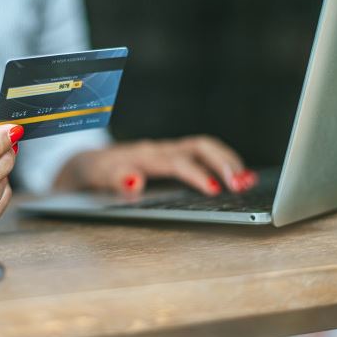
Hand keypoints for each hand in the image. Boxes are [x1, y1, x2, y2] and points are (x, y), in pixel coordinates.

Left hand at [54, 135, 256, 195]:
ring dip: (228, 162)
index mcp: (144, 155)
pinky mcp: (173, 158)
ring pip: (204, 148)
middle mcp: (160, 150)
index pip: (176, 162)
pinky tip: (239, 177)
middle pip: (198, 146)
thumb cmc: (95, 173)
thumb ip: (115, 179)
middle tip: (242, 183)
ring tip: (249, 181)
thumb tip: (135, 181)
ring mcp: (168, 152)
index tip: (214, 189)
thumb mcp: (97, 178)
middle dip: (223, 162)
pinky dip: (223, 163)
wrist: (87, 164)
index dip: (196, 174)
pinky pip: (202, 155)